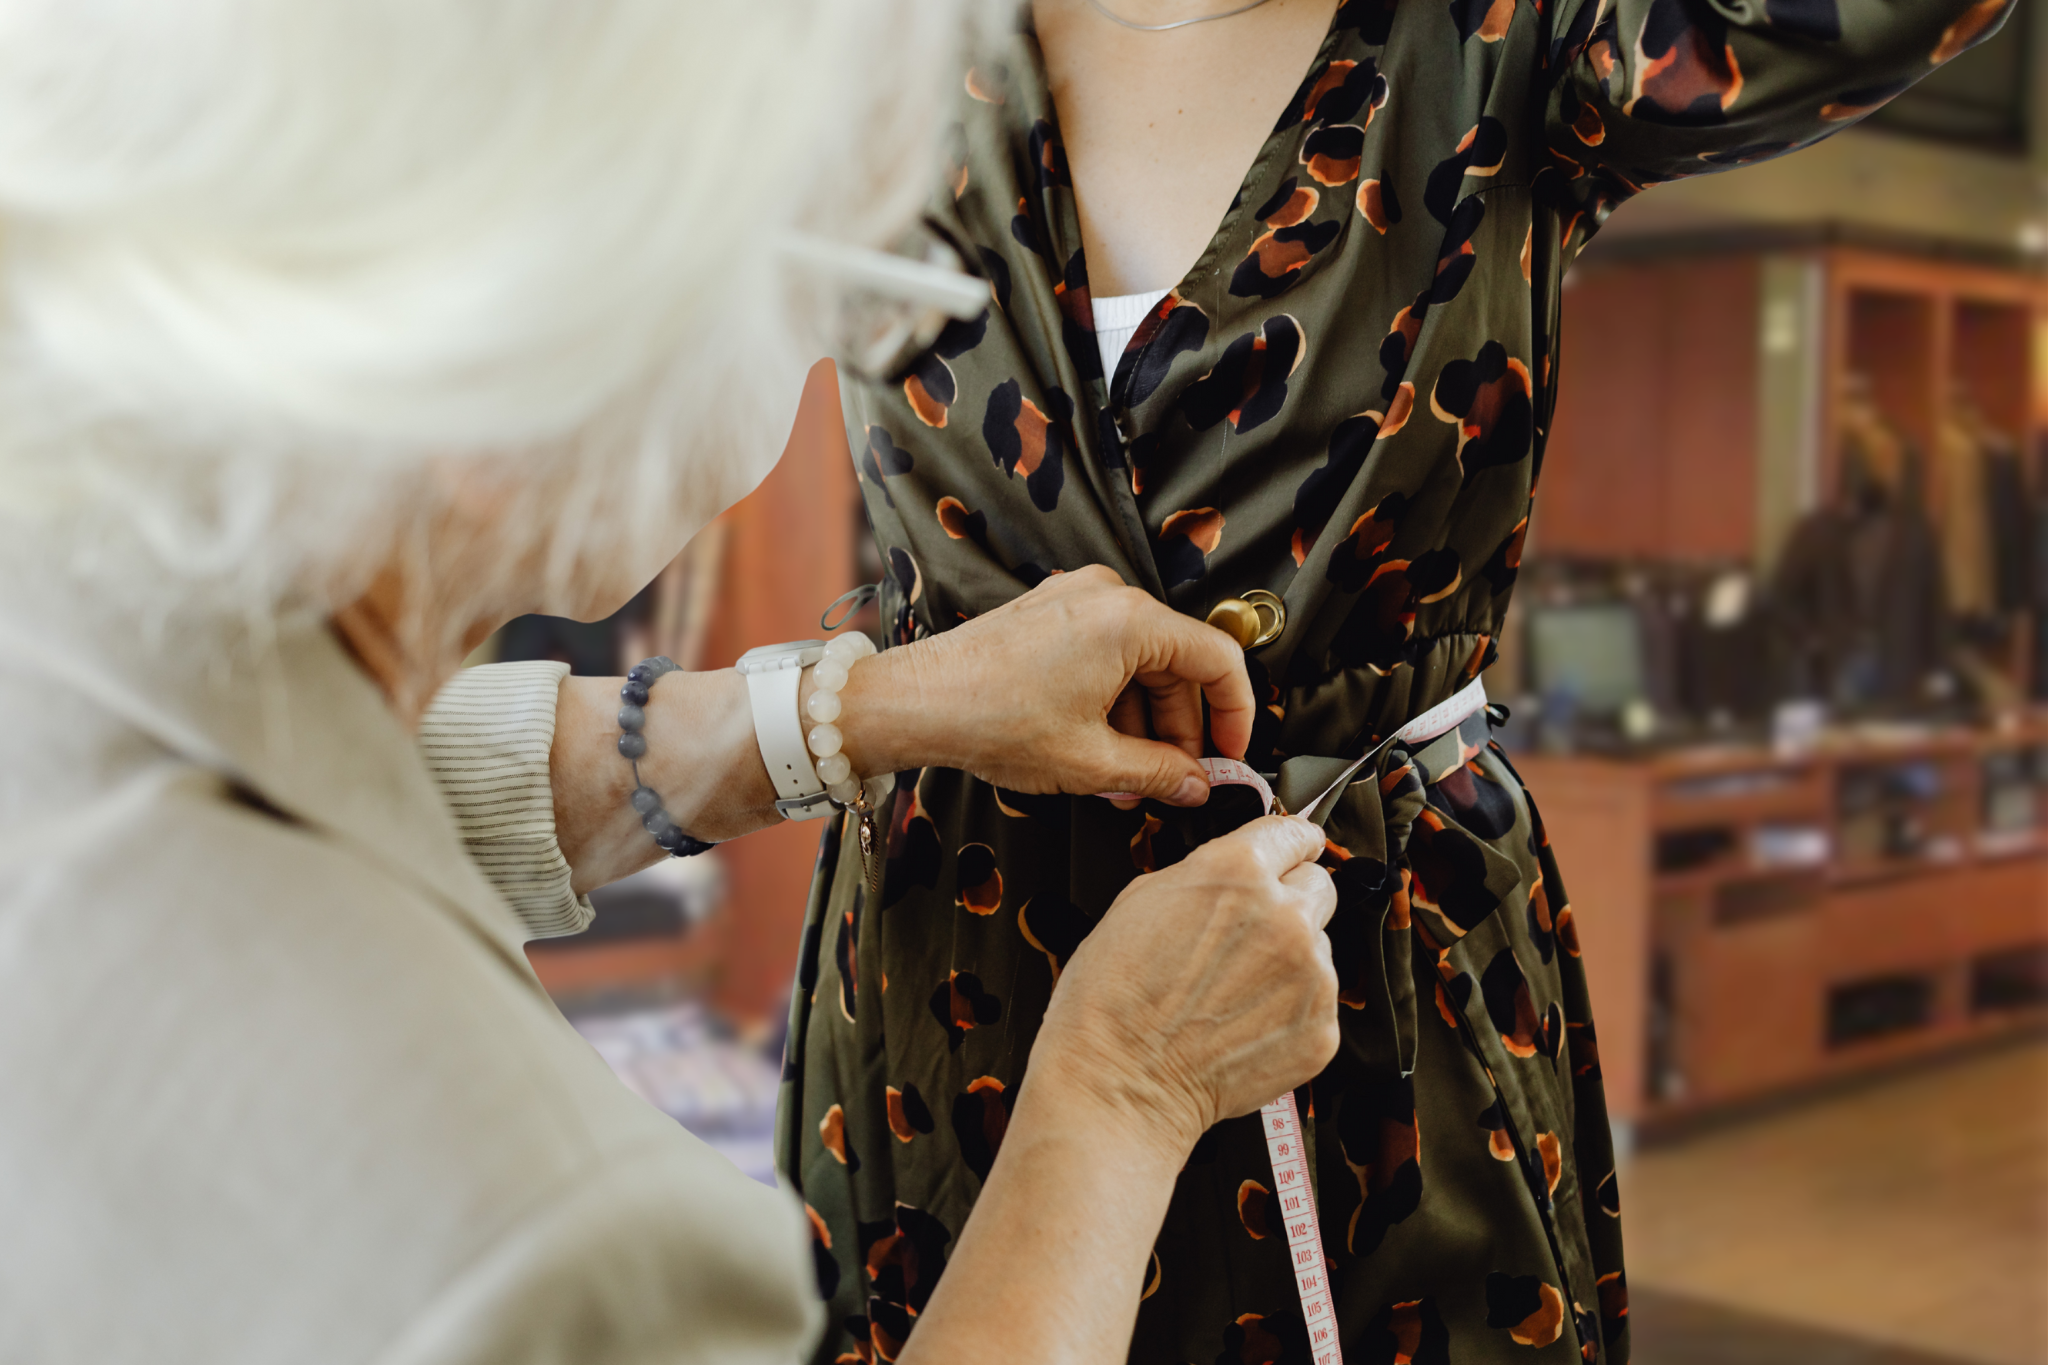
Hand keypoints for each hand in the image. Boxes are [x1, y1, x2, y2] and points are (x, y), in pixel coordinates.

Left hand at [838, 565, 1251, 805]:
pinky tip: (1101, 751)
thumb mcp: (1090, 762)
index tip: (1231, 754)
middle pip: (1177, 664)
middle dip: (1179, 729)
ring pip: (1140, 664)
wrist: (915, 703)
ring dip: (1143, 724)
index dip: (1236, 714)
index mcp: (1130, 620)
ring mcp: (1075, 600)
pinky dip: (1113, 702)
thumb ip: (1158, 773)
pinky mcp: (1050, 614)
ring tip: (1127, 780)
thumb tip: (1193, 784)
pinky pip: (1105, 656)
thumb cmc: (989, 718)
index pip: (1218, 659)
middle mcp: (1107, 596)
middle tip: (1174, 779)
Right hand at [1025, 815, 1338, 1158]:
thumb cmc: (1114, 999)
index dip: (1288, 844)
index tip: (1292, 852)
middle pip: (1319, 886)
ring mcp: (1311, 975)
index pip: (1295, 833)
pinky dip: (1290, 1008)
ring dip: (1289, 958)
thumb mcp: (1141, 899)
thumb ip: (1206, 873)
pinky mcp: (1321, 1028)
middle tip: (1250, 932)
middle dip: (1290, 900)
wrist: (1121, 1083)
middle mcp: (1286, 916)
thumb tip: (1235, 873)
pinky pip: (1318, 1001)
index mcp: (1238, 872)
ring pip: (1320, 946)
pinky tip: (1244, 1021)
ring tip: (1234, 989)